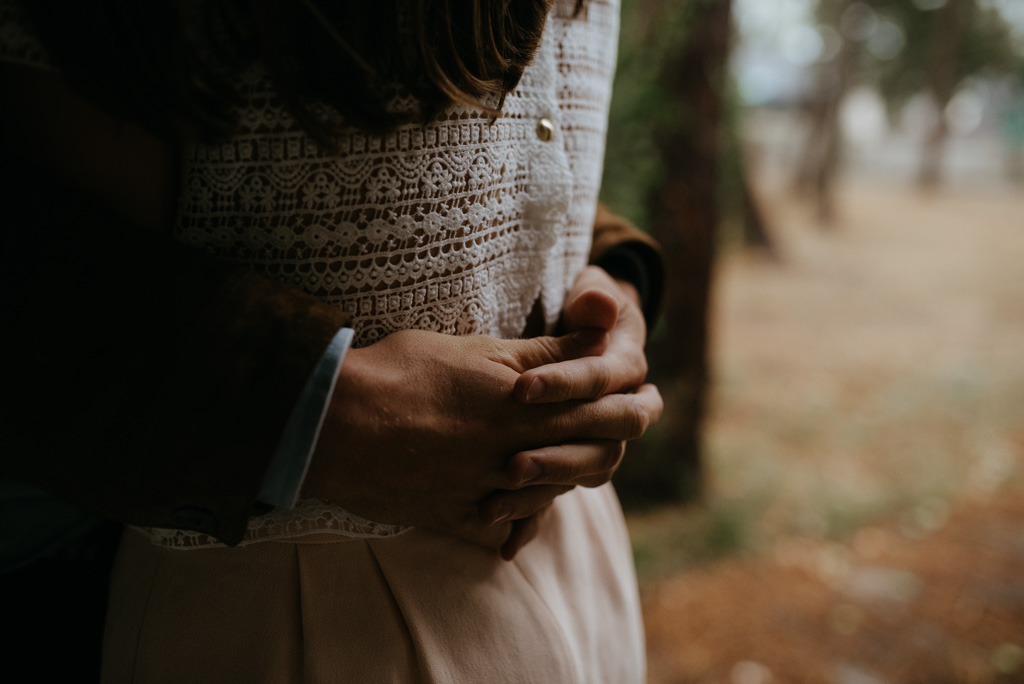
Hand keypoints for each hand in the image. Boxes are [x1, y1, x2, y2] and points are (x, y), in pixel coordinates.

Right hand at [302, 328, 661, 549]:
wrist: (334, 422)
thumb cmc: (403, 371)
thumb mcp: (479, 350)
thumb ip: (544, 351)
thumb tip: (599, 334)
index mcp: (525, 408)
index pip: (603, 407)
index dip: (632, 398)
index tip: (646, 391)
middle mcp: (515, 455)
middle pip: (594, 453)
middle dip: (623, 434)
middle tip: (641, 419)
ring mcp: (487, 492)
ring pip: (554, 494)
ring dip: (574, 474)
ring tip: (586, 458)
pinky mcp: (455, 519)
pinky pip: (501, 533)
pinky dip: (516, 527)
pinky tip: (521, 523)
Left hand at [489, 266, 657, 558]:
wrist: (589, 332)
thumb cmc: (582, 309)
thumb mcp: (587, 297)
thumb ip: (591, 303)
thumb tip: (600, 304)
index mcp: (626, 370)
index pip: (603, 381)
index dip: (565, 384)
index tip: (520, 389)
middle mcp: (619, 412)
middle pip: (603, 445)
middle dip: (557, 455)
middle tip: (511, 463)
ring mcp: (595, 442)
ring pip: (583, 476)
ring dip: (543, 491)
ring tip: (496, 503)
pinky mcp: (568, 464)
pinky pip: (556, 501)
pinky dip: (532, 522)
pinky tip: (503, 545)